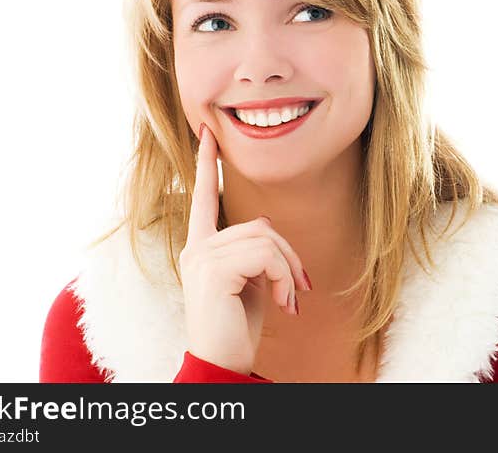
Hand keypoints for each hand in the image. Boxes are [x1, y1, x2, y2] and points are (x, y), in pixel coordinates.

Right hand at [179, 123, 311, 375]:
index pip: (202, 199)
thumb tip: (268, 230)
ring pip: (266, 239)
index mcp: (202, 247)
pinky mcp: (213, 270)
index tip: (207, 133)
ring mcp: (201, 257)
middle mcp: (196, 248)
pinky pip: (265, 255)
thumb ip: (254, 251)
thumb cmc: (238, 326)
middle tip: (300, 288)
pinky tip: (284, 304)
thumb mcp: (251, 282)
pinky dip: (283, 277)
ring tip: (290, 301)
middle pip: (259, 224)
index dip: (205, 165)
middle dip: (288, 255)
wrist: (223, 364)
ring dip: (288, 270)